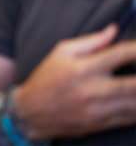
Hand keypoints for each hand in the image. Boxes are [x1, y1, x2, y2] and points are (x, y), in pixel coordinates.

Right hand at [15, 24, 135, 139]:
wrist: (31, 112)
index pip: (121, 54)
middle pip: (135, 84)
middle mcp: (92, 90)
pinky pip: (131, 118)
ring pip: (135, 103)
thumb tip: (113, 30)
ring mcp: (98, 110)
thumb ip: (91, 41)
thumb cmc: (46, 78)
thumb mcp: (61, 52)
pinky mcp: (101, 124)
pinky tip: (133, 98)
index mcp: (83, 68)